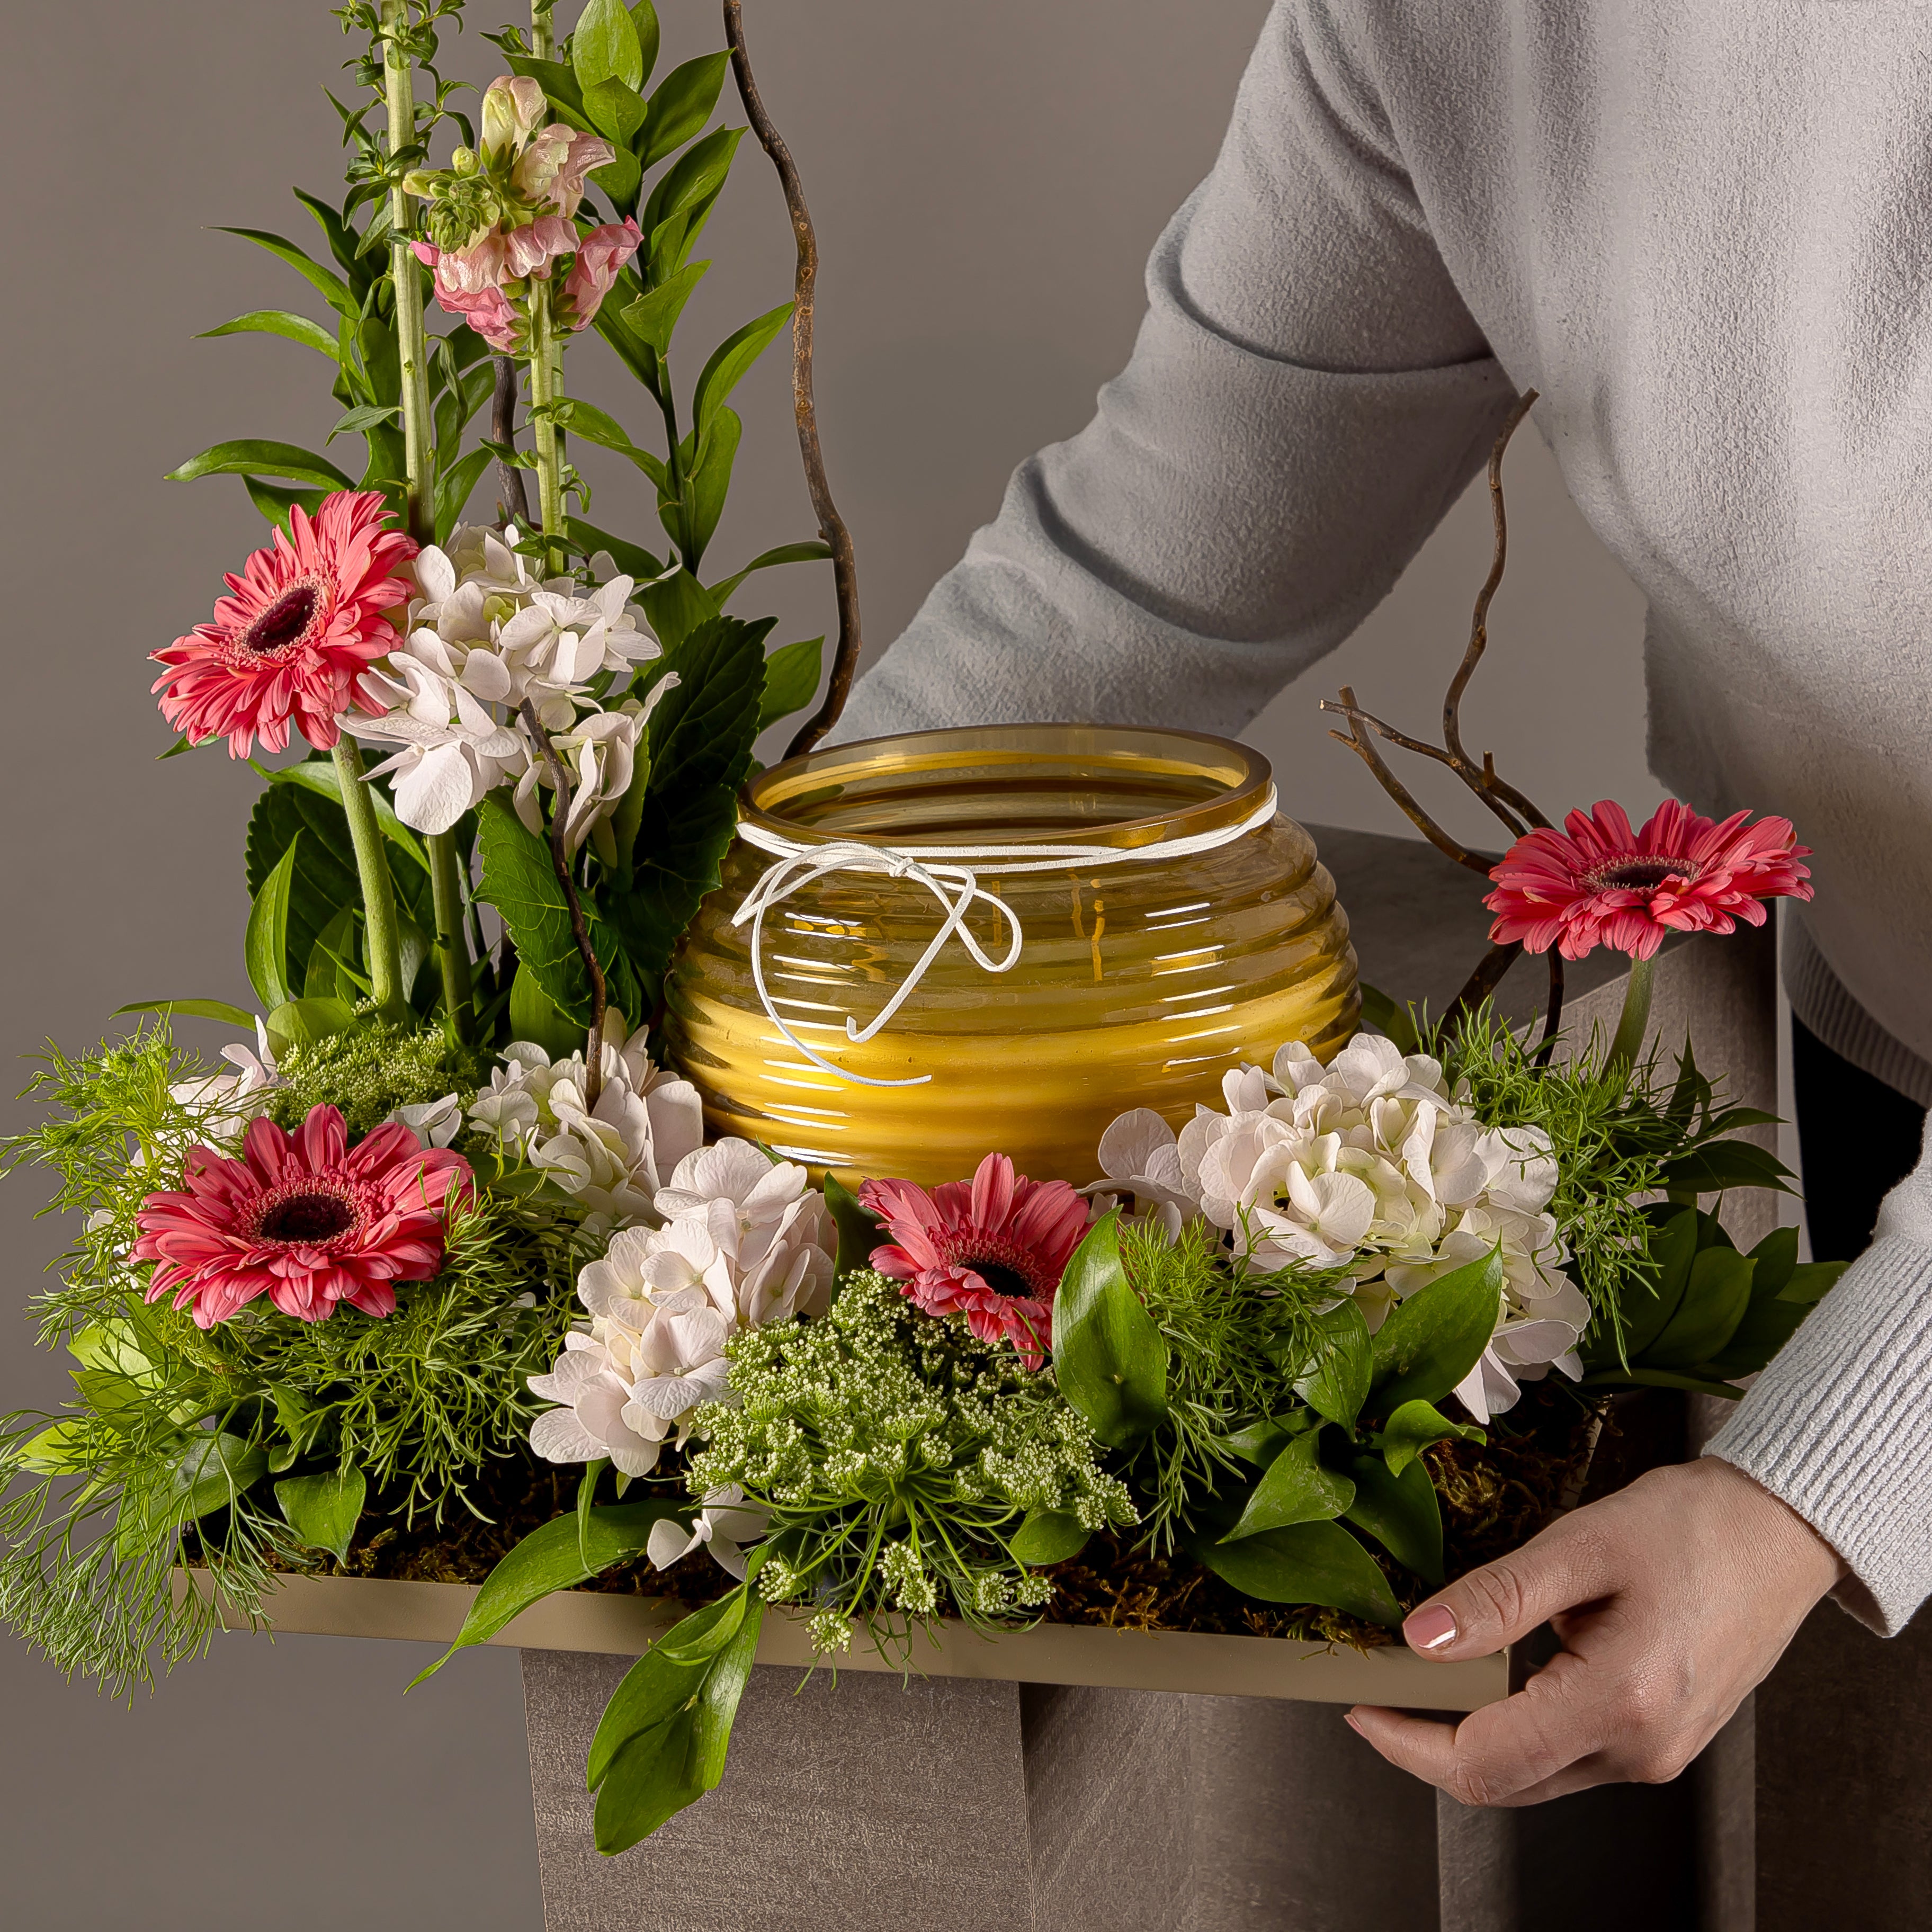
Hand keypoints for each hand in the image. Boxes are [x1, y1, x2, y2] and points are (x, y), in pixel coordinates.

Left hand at [1346, 1456, 1845, 1805]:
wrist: (1780, 1531)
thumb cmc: (1692, 1526)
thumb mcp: (1579, 1546)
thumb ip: (1496, 1598)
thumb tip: (1420, 1638)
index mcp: (1620, 1705)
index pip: (1483, 1760)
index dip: (1407, 1741)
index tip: (1359, 1704)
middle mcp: (1641, 1751)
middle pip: (1503, 1781)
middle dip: (1428, 1743)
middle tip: (1375, 1689)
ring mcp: (1656, 1754)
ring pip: (1534, 1774)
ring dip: (1472, 1735)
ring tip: (1421, 1676)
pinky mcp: (1661, 1740)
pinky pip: (1568, 1753)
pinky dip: (1517, 1725)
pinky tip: (1488, 1676)